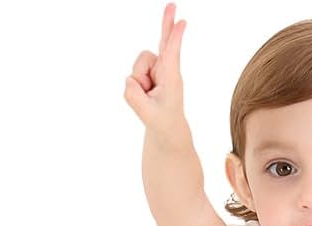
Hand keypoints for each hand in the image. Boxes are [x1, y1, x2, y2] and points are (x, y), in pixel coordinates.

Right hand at [124, 3, 187, 137]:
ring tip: (147, 95)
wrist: (166, 127)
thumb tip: (129, 80)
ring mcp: (157, 68)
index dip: (175, 38)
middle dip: (166, 23)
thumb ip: (134, 96)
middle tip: (172, 4)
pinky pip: (134, 71)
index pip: (172, 54)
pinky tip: (144, 92)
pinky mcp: (150, 70)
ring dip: (138, 81)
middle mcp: (166, 68)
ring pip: (138, 65)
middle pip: (163, 42)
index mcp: (171, 78)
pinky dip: (135, 83)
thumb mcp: (147, 114)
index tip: (182, 22)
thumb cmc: (162, 120)